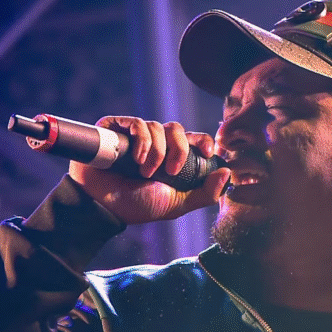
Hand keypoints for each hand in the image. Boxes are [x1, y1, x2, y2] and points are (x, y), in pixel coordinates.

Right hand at [68, 117, 228, 224]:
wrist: (104, 207)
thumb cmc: (138, 206)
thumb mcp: (178, 204)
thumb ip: (205, 193)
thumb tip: (226, 172)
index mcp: (172, 158)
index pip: (193, 139)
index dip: (203, 140)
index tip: (208, 152)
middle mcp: (155, 144)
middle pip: (176, 129)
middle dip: (179, 149)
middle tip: (173, 171)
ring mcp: (135, 135)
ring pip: (157, 127)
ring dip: (156, 152)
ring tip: (145, 173)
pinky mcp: (116, 129)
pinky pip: (137, 124)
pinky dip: (142, 140)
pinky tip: (138, 159)